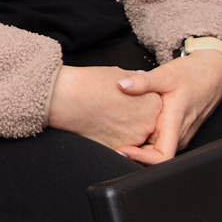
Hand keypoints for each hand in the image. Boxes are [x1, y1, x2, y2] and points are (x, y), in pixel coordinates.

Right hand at [45, 64, 163, 152]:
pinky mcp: (119, 149)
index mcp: (153, 102)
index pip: (155, 103)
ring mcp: (134, 138)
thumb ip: (137, 80)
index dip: (141, 99)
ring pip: (136, 135)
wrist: (66, 97)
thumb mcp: (119, 73)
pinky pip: (123, 146)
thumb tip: (141, 80)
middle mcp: (148, 123)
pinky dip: (115, 138)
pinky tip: (102, 125)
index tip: (128, 97)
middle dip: (136, 115)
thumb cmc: (89, 83)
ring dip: (126, 128)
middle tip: (117, 107)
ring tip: (108, 115)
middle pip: (148, 121)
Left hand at [111, 50, 221, 164]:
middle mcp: (178, 134)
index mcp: (175, 124)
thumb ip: (143, 81)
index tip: (122, 150)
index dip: (142, 158)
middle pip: (153, 156)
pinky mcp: (176, 130)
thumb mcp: (166, 74)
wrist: (213, 73)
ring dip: (136, 145)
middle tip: (108, 140)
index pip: (162, 156)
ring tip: (114, 135)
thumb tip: (122, 85)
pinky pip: (157, 140)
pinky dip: (142, 137)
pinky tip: (127, 127)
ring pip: (154, 149)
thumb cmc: (193, 74)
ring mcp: (178, 133)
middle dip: (132, 152)